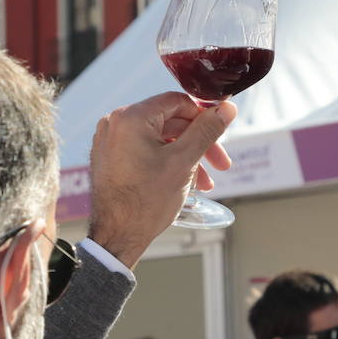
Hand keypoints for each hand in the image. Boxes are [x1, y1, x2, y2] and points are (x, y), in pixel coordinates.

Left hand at [88, 93, 235, 266]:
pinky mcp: (111, 157)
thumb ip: (207, 130)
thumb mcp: (184, 161)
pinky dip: (166, 161)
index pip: (177, 102)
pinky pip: (145, 149)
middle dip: (198, 143)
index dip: (203, 116)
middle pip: (169, 122)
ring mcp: (110, 141)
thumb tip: (226, 109)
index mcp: (130, 118)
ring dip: (185, 156)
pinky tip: (183, 181)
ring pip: (160, 139)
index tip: (221, 130)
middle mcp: (116, 124)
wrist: (117, 236)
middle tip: (220, 163)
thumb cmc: (146, 201)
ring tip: (204, 183)